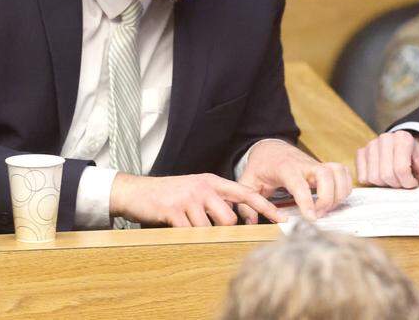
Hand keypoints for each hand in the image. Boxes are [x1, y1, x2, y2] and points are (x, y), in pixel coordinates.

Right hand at [109, 172, 283, 226]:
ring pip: (211, 227)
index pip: (245, 193)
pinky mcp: (174, 211)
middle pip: (229, 218)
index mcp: (212, 182)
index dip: (265, 207)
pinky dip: (186, 235)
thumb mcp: (197, 191)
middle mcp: (204, 187)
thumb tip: (238, 220)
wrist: (137, 192)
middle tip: (206, 226)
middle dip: (222, 229)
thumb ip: (217, 201)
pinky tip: (177, 227)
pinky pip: (190, 232)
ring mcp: (189, 198)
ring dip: (201, 233)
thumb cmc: (170, 195)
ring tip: (187, 224)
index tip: (282, 219)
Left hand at [237, 140, 351, 222]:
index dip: (308, 201)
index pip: (300, 184)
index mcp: (285, 168)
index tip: (311, 217)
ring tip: (327, 210)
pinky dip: (344, 187)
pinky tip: (334, 201)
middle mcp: (304, 164)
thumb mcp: (247, 182)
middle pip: (326, 175)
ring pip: (338, 172)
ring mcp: (316, 165)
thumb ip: (246, 203)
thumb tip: (251, 222)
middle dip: (328, 198)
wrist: (270, 148)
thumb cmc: (260, 166)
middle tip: (318, 215)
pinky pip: (342, 173)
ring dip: (339, 194)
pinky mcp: (324, 167)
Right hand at [355, 130, 418, 193]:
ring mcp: (371, 145)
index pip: (400, 169)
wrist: (408, 153)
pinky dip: (372, 183)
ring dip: (385, 185)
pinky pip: (362, 177)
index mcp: (403, 138)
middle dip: (396, 184)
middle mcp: (385, 138)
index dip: (408, 182)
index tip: (413, 181)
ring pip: (373, 177)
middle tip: (403, 181)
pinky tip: (382, 177)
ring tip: (394, 179)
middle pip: (386, 174)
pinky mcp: (361, 153)